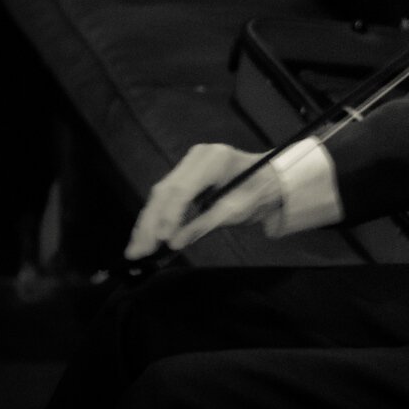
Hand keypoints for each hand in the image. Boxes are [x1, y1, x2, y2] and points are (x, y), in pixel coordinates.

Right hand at [123, 143, 278, 258]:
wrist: (272, 181)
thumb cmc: (260, 194)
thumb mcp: (238, 212)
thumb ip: (204, 225)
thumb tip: (174, 243)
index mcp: (214, 160)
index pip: (183, 188)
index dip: (169, 215)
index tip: (161, 239)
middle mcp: (197, 156)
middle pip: (166, 190)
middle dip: (150, 223)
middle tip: (138, 251)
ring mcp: (189, 163)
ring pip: (161, 194)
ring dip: (147, 223)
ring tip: (136, 249)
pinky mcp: (185, 173)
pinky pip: (166, 196)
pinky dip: (155, 217)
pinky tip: (144, 235)